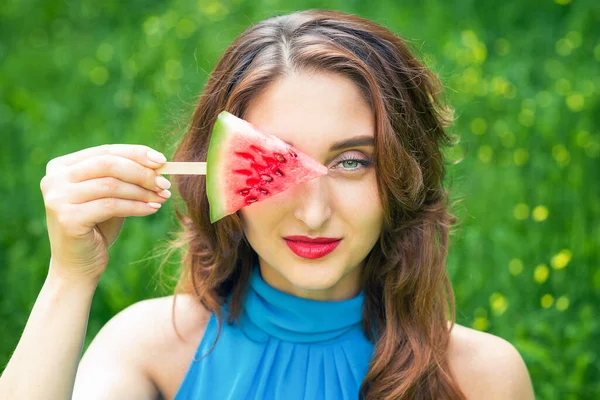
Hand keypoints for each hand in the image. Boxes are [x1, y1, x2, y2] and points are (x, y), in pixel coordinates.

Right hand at [40, 144, 170, 284]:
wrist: (77, 266)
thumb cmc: (98, 227)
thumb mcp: (111, 196)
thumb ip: (126, 177)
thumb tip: (159, 163)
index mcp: (61, 166)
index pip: (105, 151)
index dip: (136, 154)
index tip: (162, 161)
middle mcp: (54, 179)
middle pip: (108, 164)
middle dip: (141, 173)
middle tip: (165, 183)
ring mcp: (58, 198)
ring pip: (111, 185)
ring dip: (142, 191)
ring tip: (162, 198)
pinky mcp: (67, 218)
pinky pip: (111, 206)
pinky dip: (136, 206)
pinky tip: (152, 209)